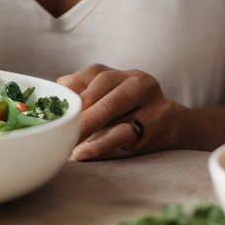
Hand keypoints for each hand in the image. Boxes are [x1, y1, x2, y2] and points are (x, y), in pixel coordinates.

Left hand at [56, 64, 179, 161]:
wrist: (172, 128)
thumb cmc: (128, 119)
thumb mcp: (105, 108)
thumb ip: (81, 102)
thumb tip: (51, 107)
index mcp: (116, 73)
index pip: (88, 74)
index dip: (69, 91)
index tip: (53, 112)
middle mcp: (133, 78)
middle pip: (102, 85)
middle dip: (78, 107)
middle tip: (59, 128)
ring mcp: (149, 95)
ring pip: (115, 103)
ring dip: (89, 122)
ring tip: (70, 141)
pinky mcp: (159, 116)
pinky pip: (126, 129)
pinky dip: (103, 142)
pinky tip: (85, 152)